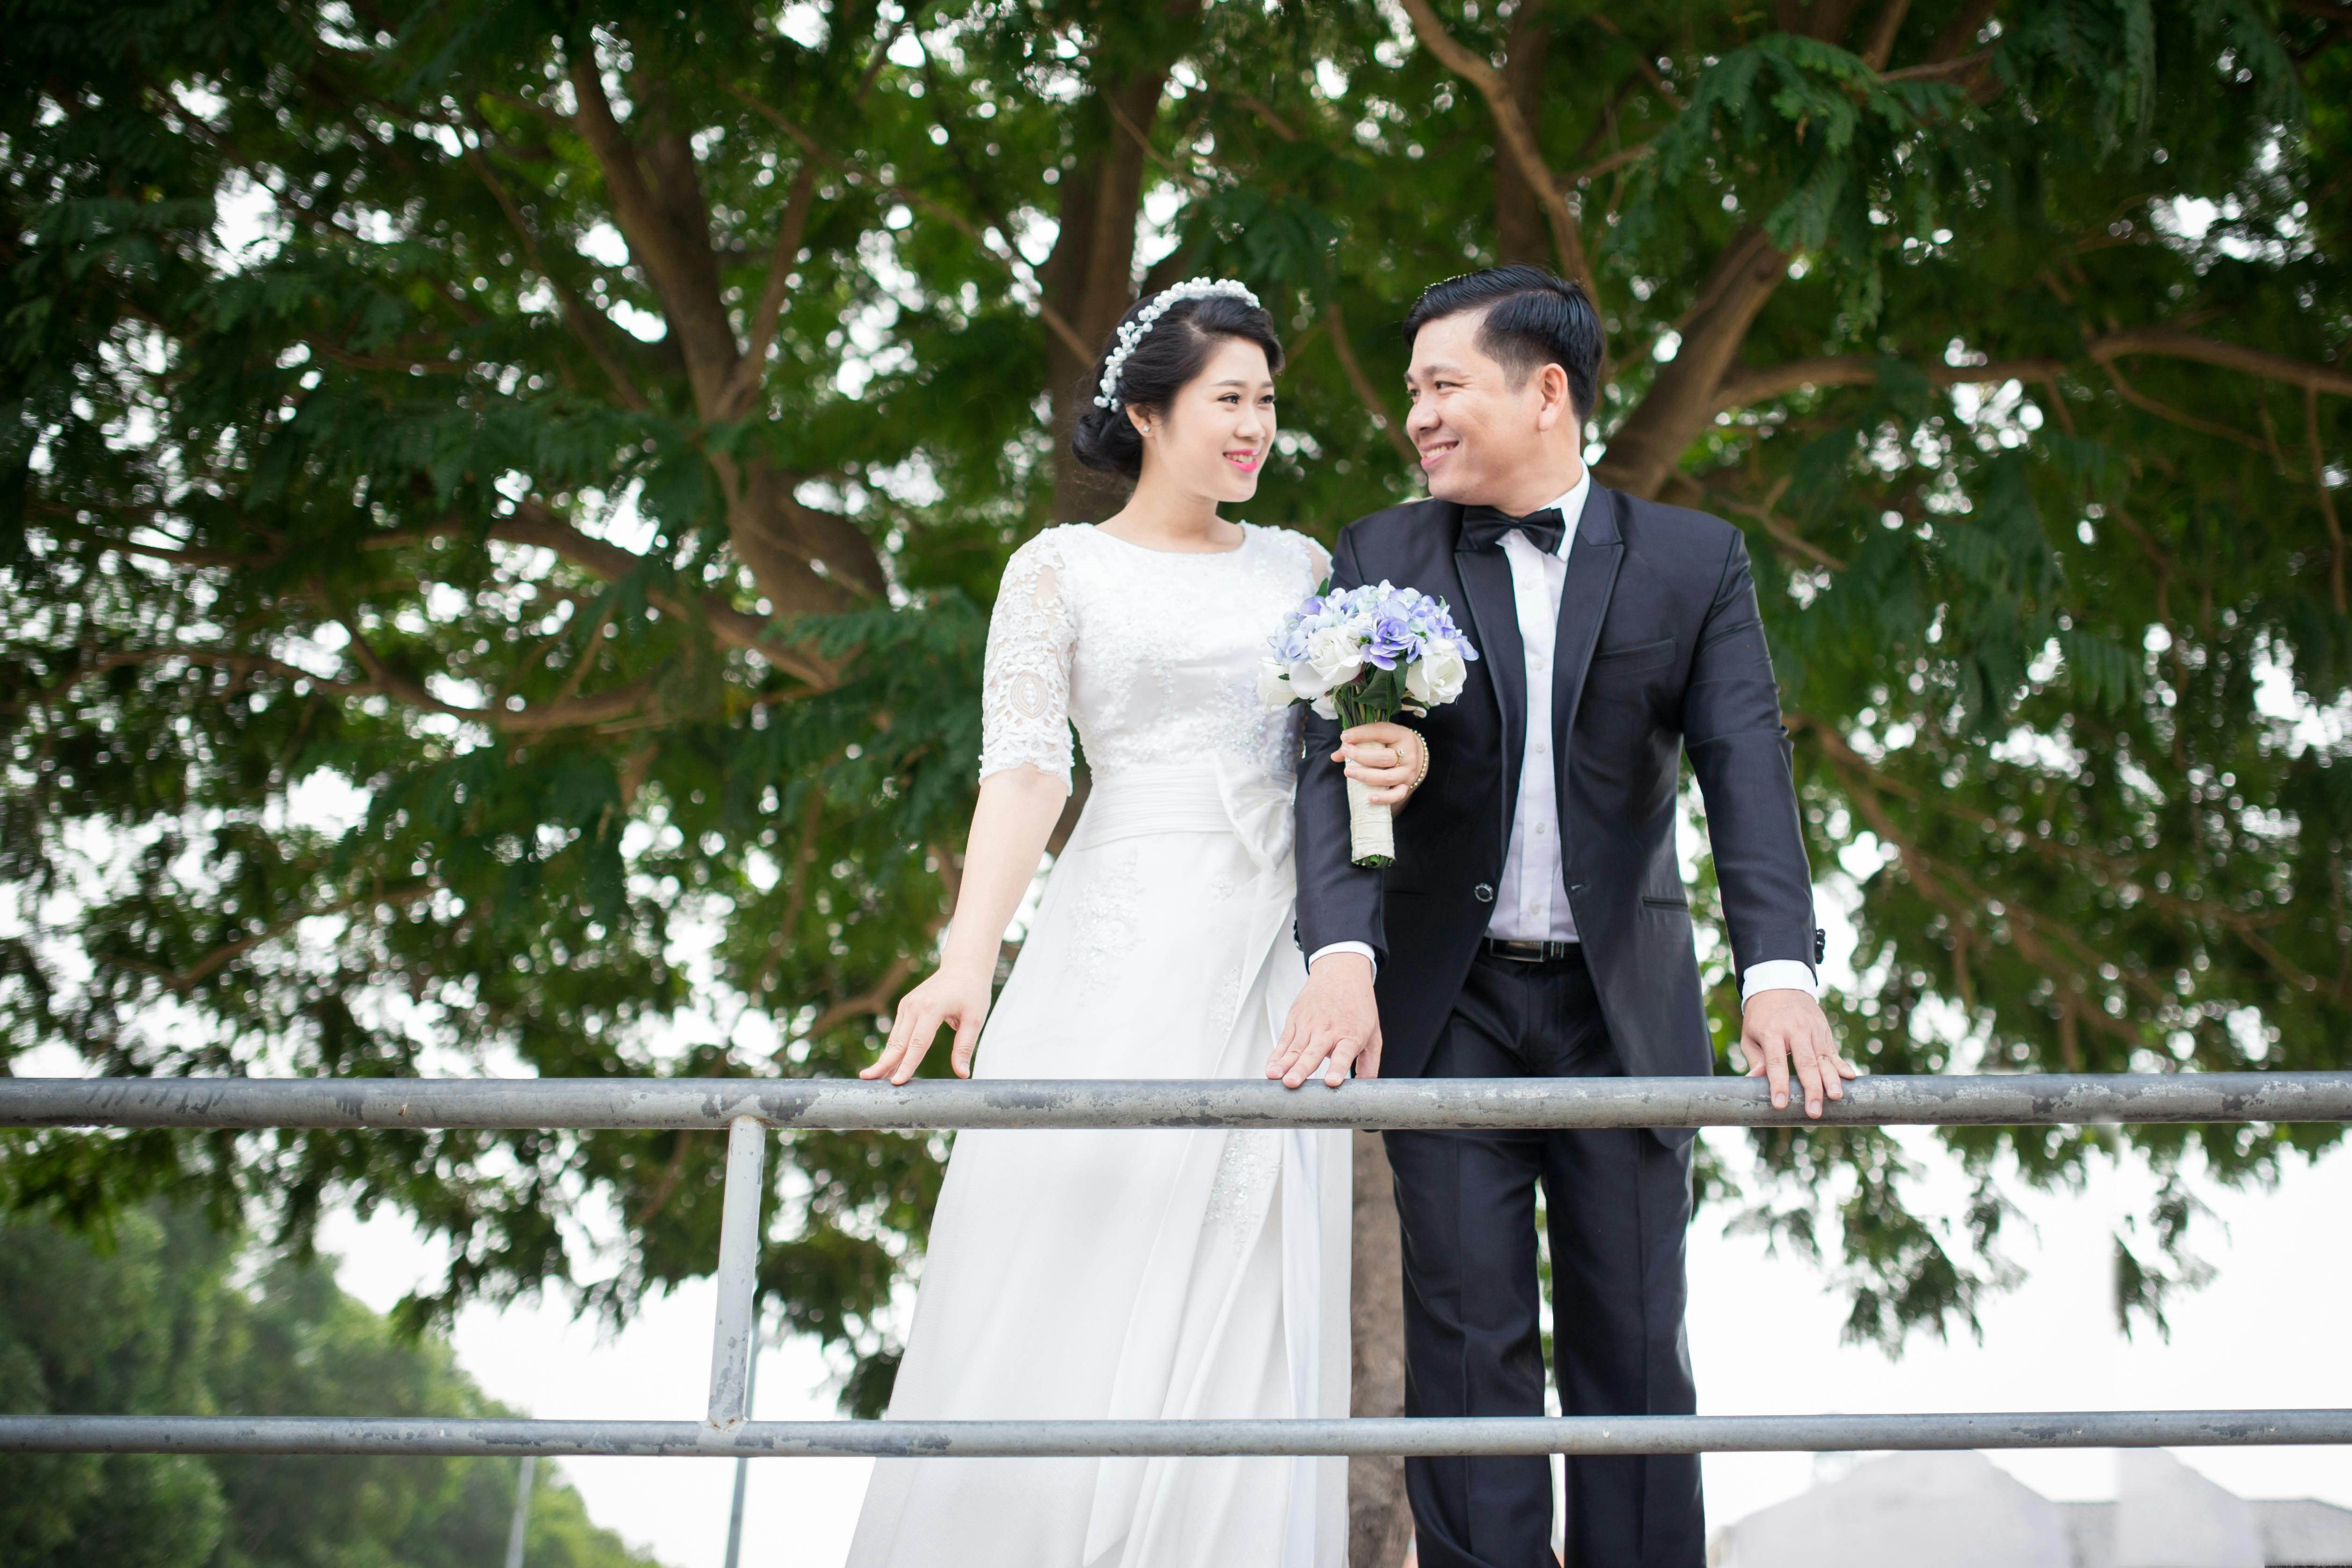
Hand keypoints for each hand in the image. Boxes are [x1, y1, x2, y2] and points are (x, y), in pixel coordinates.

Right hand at [862, 963, 993, 1084]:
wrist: (963, 966)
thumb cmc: (972, 993)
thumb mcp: (975, 1019)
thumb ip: (965, 1047)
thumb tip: (962, 1074)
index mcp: (931, 1008)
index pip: (917, 1044)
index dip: (907, 1065)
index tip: (897, 1083)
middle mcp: (914, 1006)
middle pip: (897, 1042)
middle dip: (883, 1064)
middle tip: (868, 1081)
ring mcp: (907, 1005)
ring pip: (894, 1039)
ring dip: (885, 1059)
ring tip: (874, 1079)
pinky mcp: (905, 1006)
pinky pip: (898, 1032)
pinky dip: (892, 1049)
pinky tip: (886, 1064)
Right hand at [1268, 952, 1381, 1087]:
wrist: (1341, 972)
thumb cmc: (1358, 1005)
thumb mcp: (1373, 1035)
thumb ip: (1369, 1065)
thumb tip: (1367, 1091)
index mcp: (1350, 1035)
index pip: (1343, 1054)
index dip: (1337, 1068)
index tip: (1332, 1081)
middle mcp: (1328, 1030)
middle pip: (1313, 1053)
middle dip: (1302, 1069)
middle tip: (1292, 1082)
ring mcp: (1309, 1024)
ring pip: (1294, 1049)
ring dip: (1283, 1064)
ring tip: (1275, 1077)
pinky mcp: (1295, 1020)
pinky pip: (1284, 1041)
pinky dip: (1276, 1055)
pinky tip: (1270, 1068)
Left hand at [1333, 722, 1425, 808]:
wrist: (1417, 755)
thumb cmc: (1392, 743)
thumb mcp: (1381, 736)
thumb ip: (1359, 742)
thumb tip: (1335, 756)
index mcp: (1400, 735)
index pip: (1380, 732)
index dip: (1361, 734)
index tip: (1344, 737)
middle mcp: (1408, 754)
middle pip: (1383, 757)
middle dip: (1361, 756)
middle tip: (1345, 752)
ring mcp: (1408, 772)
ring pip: (1387, 777)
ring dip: (1366, 776)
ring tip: (1348, 772)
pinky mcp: (1407, 786)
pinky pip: (1396, 795)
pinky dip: (1384, 798)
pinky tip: (1369, 798)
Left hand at [1738, 989, 1855, 1117]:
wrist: (1780, 987)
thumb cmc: (1761, 1018)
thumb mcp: (1750, 1036)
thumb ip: (1756, 1060)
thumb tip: (1753, 1082)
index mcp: (1772, 1032)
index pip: (1776, 1062)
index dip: (1779, 1084)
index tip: (1781, 1104)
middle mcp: (1795, 1030)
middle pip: (1805, 1062)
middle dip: (1811, 1089)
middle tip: (1814, 1111)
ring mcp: (1813, 1030)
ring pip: (1823, 1058)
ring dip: (1831, 1079)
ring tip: (1836, 1097)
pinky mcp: (1824, 1032)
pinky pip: (1833, 1052)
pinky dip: (1842, 1065)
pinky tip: (1850, 1078)